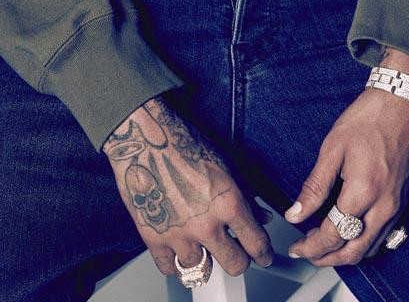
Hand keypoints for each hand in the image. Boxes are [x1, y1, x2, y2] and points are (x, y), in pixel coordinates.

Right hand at [103, 96, 273, 278]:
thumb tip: (261, 216)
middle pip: (234, 265)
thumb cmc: (184, 143)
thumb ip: (246, 194)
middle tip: (236, 253)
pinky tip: (179, 250)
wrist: (145, 137)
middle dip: (239, 259)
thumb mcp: (225, 163)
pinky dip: (174, 262)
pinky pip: (168, 267)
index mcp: (227, 203)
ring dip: (204, 260)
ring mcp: (178, 234)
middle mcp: (205, 224)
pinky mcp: (153, 237)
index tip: (263, 256)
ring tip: (203, 246)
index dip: (264, 254)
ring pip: (201, 270)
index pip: (256, 244)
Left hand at [285, 51, 408, 266]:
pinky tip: (350, 234)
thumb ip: (315, 186)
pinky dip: (364, 244)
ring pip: (370, 249)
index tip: (296, 246)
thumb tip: (295, 212)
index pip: (332, 235)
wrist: (404, 103)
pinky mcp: (403, 202)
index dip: (310, 246)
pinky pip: (383, 237)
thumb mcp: (333, 147)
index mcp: (362, 192)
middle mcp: (383, 207)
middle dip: (326, 258)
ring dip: (345, 254)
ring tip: (323, 245)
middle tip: (306, 252)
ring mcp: (397, 207)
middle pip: (353, 252)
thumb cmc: (369, 118)